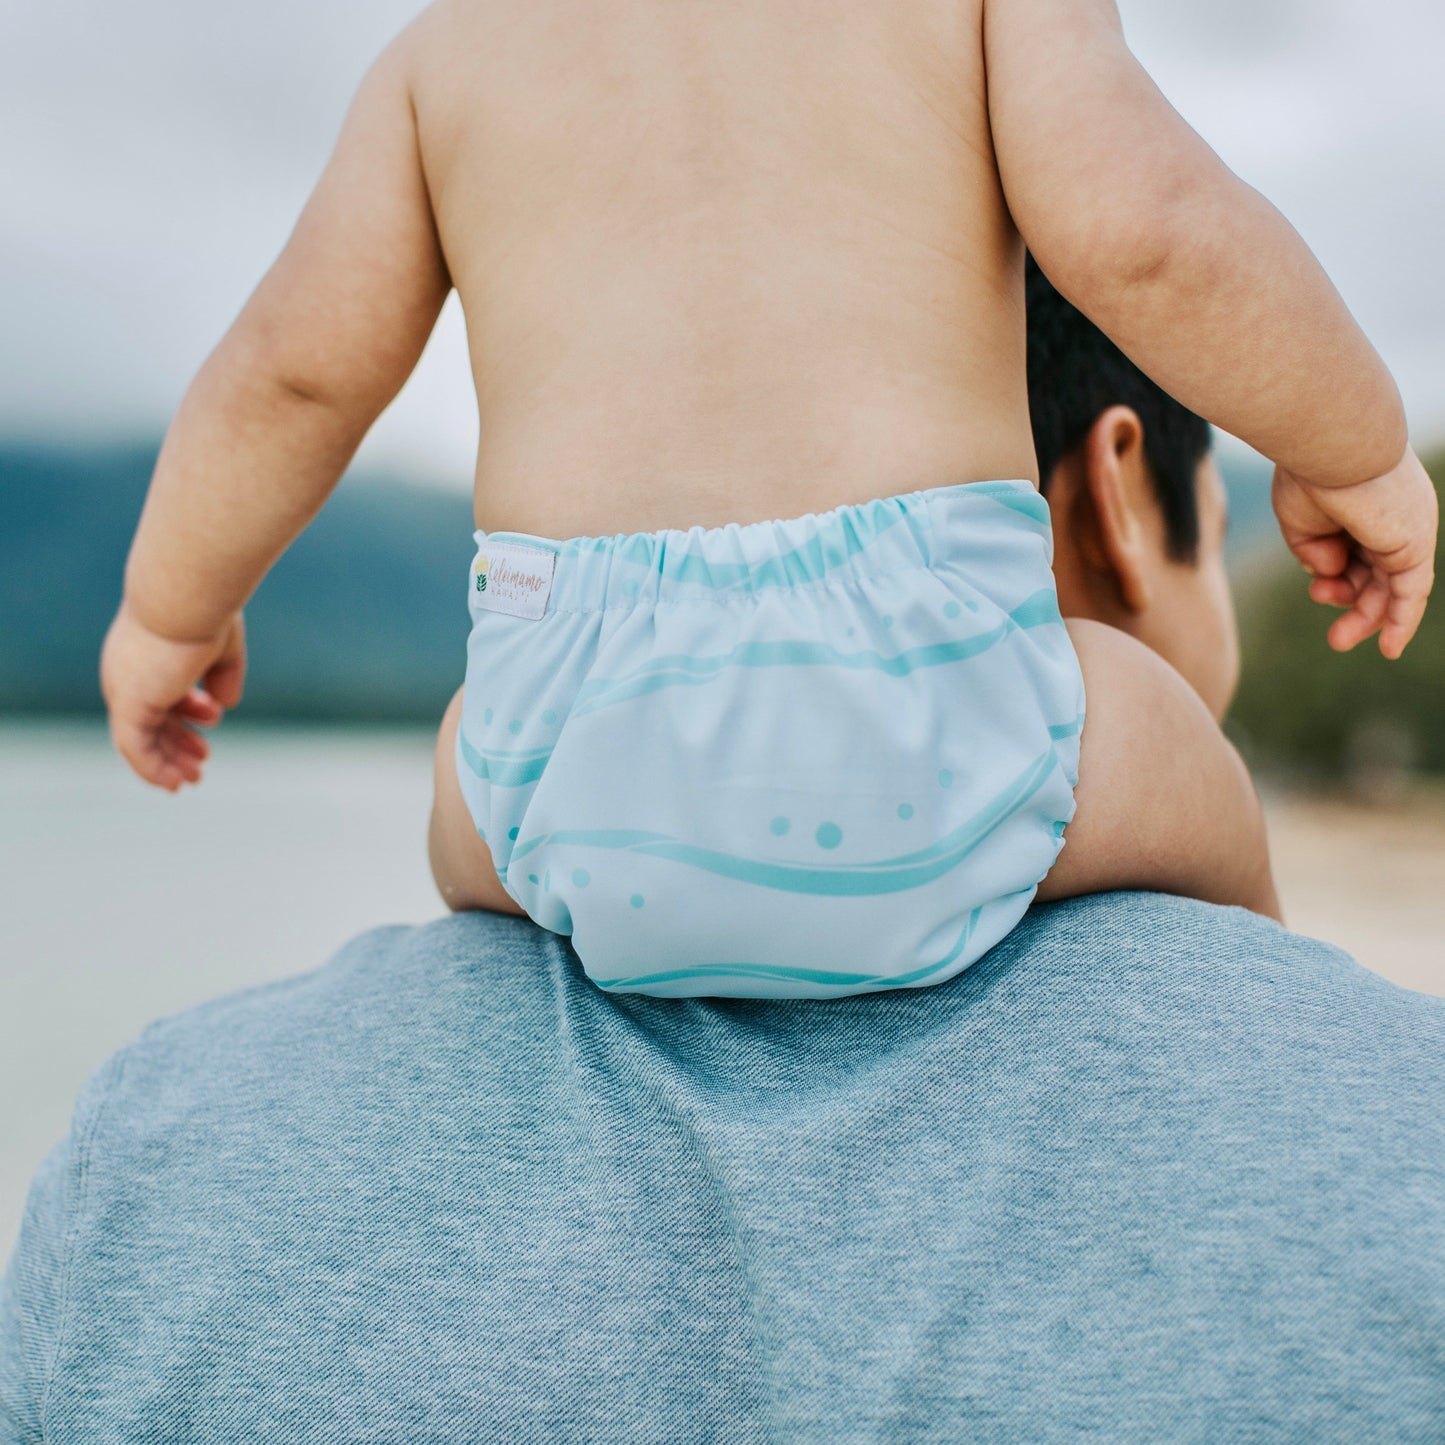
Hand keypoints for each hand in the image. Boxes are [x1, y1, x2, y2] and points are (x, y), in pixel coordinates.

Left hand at [99, 602, 246, 790]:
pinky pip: (135, 749)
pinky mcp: (129, 705)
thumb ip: (222, 676)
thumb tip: (226, 704)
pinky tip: (173, 784)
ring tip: (193, 779)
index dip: (187, 710)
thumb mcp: (221, 648)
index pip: (159, 691)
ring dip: (167, 761)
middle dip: (177, 741)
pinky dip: (152, 769)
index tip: (215, 719)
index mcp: (145, 654)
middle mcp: (126, 673)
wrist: (184, 596)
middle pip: (147, 718)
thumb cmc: (206, 610)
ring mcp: (125, 690)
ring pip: (139, 739)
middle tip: (203, 760)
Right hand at [1271, 446, 1437, 658]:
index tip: (1318, 591)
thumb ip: (1314, 550)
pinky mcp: (1412, 545)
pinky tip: (1389, 648)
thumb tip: (1326, 573)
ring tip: (1338, 640)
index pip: (1364, 552)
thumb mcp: (1303, 521)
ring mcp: (1409, 531)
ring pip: (1392, 587)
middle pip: (1380, 573)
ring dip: (1367, 618)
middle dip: (1356, 605)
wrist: (1330, 442)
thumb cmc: (1310, 471)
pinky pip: (1410, 593)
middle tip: (1336, 638)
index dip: (1342, 579)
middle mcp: (1398, 518)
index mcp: (1371, 505)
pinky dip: (1400, 621)